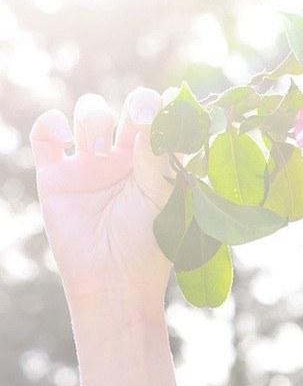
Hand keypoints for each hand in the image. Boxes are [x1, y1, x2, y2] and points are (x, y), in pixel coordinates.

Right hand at [29, 89, 176, 311]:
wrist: (114, 282)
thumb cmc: (149, 245)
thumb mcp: (163, 199)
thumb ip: (160, 157)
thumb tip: (153, 116)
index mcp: (158, 163)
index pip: (165, 120)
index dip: (168, 107)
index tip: (174, 103)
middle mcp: (126, 158)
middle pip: (130, 107)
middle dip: (138, 103)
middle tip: (141, 118)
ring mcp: (89, 164)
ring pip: (91, 113)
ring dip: (95, 120)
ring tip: (101, 151)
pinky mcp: (56, 175)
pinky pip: (45, 134)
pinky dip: (51, 123)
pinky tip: (65, 140)